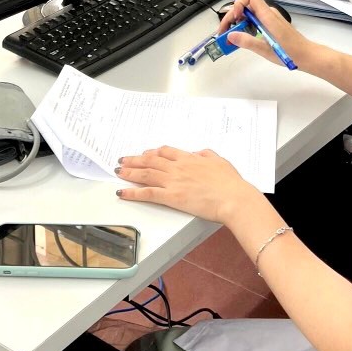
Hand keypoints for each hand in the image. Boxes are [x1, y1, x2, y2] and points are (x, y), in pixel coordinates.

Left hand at [116, 146, 255, 224]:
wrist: (233, 198)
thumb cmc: (230, 184)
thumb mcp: (220, 162)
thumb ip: (207, 155)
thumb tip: (199, 153)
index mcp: (189, 159)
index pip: (165, 152)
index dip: (153, 152)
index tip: (145, 153)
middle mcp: (178, 168)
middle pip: (151, 160)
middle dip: (134, 160)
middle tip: (123, 160)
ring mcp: (173, 181)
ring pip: (146, 174)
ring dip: (129, 172)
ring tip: (118, 172)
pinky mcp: (171, 196)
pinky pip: (147, 193)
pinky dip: (132, 192)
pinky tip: (122, 192)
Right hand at [218, 0, 315, 69]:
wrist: (308, 55)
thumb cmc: (291, 53)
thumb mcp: (266, 50)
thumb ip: (247, 41)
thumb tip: (230, 35)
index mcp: (268, 16)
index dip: (238, 4)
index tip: (234, 19)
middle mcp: (268, 14)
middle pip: (245, 5)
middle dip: (232, 17)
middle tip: (224, 33)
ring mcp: (270, 18)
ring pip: (249, 13)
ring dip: (237, 22)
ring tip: (230, 37)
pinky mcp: (271, 24)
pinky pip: (254, 20)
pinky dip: (245, 26)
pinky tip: (242, 38)